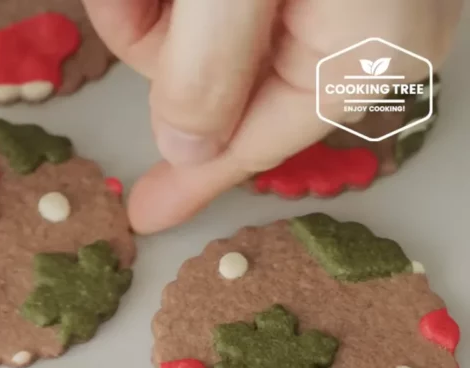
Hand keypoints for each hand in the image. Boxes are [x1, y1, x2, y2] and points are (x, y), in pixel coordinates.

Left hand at [83, 0, 463, 232]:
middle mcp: (365, 30)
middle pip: (220, 84)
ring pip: (212, 33)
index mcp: (361, 54)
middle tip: (133, 0)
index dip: (188, 179)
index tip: (144, 214)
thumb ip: (207, 68)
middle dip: (156, 43)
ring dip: (158, 5)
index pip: (252, 142)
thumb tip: (184, 146)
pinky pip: (230, 0)